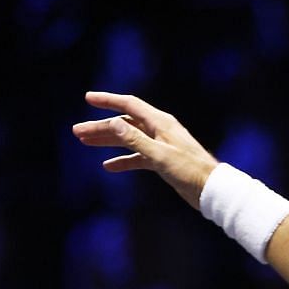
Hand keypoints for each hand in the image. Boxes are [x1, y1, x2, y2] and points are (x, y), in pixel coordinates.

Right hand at [72, 92, 220, 208]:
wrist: (211, 190)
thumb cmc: (190, 171)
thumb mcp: (159, 155)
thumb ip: (135, 140)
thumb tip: (113, 124)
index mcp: (160, 123)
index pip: (129, 106)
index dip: (108, 101)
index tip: (88, 98)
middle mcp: (159, 130)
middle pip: (124, 124)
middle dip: (100, 126)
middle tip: (77, 131)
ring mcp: (160, 145)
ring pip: (128, 140)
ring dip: (107, 142)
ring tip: (86, 143)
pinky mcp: (162, 161)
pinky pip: (137, 158)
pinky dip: (123, 161)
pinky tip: (108, 167)